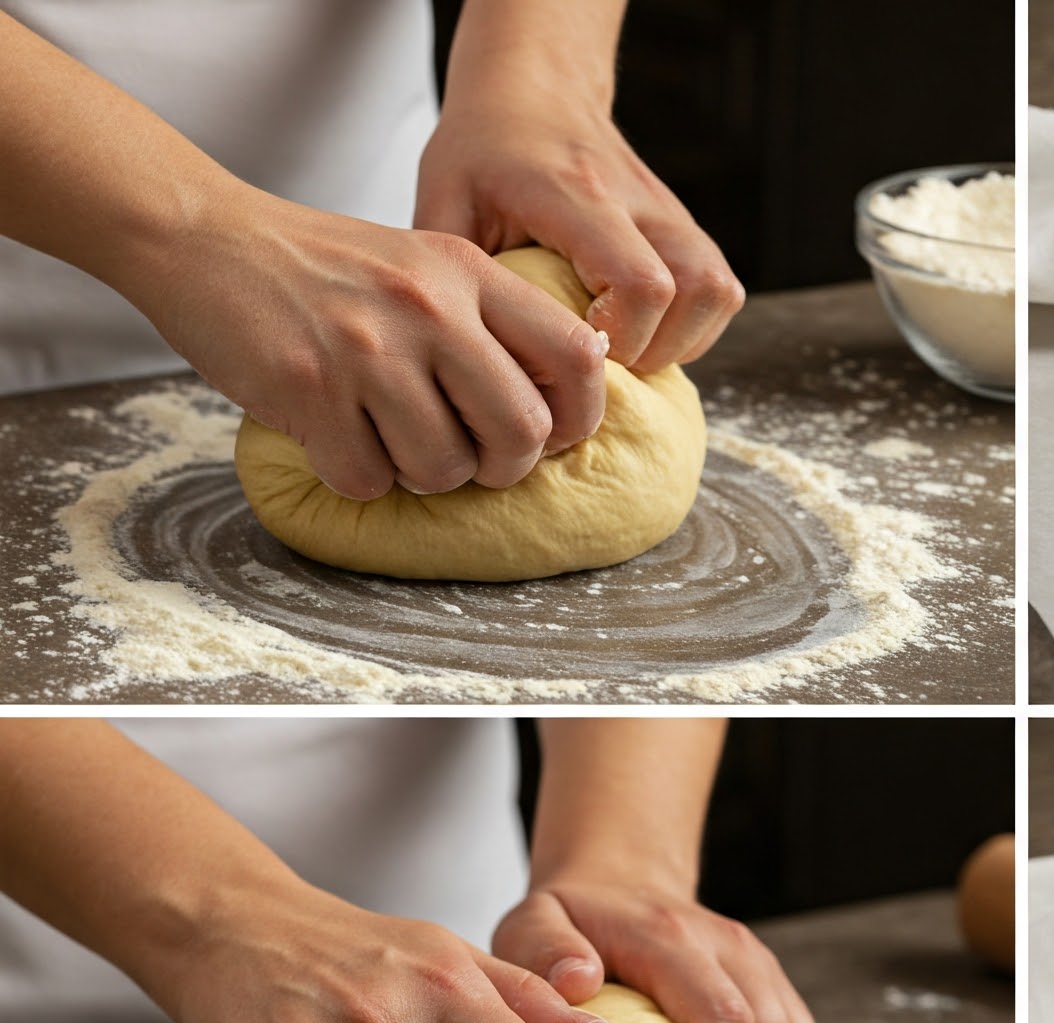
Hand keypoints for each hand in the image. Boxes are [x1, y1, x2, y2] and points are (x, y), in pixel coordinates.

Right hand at [121, 190, 608, 498]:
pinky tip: (333, 431)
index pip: (576, 356)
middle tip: (466, 455)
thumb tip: (557, 415)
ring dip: (420, 475)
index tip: (546, 433)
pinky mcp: (310, 389)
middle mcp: (427, 307)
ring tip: (387, 433)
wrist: (203, 236)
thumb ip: (489, 324)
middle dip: (499, 466)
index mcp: (467, 274)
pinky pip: (368, 480)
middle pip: (520, 434)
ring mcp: (367, 349)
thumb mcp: (422, 268)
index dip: (577, 417)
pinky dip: (354, 474)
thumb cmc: (325, 270)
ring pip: (445, 470)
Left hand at [416, 90, 743, 371]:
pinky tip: (648, 331)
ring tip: (631, 349)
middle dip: (657, 349)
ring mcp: (671, 212)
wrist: (531, 91)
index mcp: (577, 194)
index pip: (643, 284)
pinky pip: (719, 293)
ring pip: (719, 293)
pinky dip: (693, 327)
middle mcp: (639, 199)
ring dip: (683, 340)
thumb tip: (477, 365)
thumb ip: (461, 284)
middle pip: (699, 290)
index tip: (581, 348)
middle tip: (606, 360)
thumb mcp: (444, 208)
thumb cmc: (482, 155)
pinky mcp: (686, 227)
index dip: (624, 337)